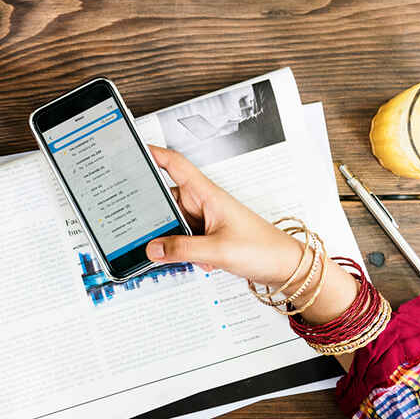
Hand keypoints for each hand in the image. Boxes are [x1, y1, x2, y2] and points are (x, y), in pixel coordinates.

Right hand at [145, 146, 358, 325]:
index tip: (132, 149)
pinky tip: (194, 261)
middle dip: (153, 213)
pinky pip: (183, 238)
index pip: (174, 164)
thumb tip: (151, 248)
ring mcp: (206, 220)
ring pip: (173, 222)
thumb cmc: (263, 249)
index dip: (153, 153)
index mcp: (207, 194)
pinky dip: (182, 250)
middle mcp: (204, 203)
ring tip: (172, 251)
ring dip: (171, 238)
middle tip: (136, 223)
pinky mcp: (208, 236)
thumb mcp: (217, 251)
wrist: (287, 268)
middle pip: (166, 198)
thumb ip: (181, 250)